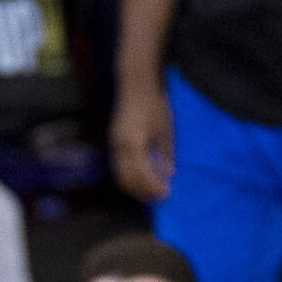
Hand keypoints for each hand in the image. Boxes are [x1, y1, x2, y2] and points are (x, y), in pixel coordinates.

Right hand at [109, 85, 173, 200]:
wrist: (136, 85)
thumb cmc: (154, 105)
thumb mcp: (165, 131)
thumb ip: (165, 154)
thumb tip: (168, 174)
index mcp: (134, 144)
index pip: (142, 175)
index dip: (153, 187)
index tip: (166, 193)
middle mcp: (120, 146)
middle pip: (128, 179)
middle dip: (143, 191)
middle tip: (159, 196)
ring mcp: (114, 144)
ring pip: (120, 175)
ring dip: (135, 187)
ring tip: (151, 191)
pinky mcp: (113, 141)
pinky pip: (118, 166)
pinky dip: (129, 177)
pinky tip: (142, 178)